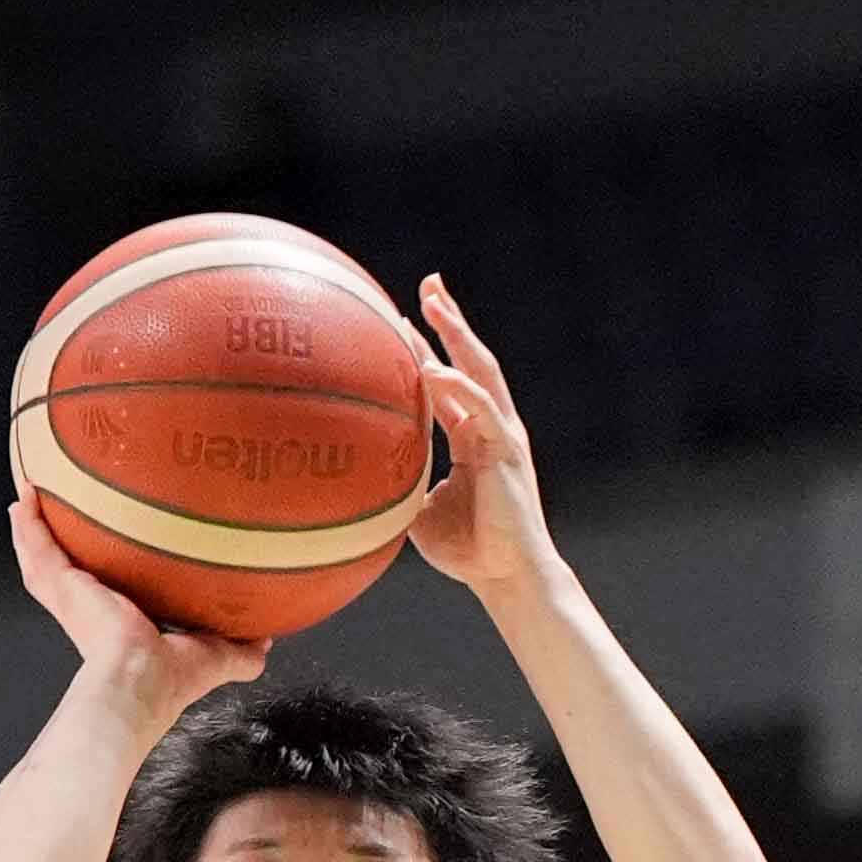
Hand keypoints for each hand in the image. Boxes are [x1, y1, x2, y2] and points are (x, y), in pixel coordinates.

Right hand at [6, 492, 265, 717]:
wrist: (139, 684)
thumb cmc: (170, 680)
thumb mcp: (215, 657)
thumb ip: (240, 651)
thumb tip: (267, 642)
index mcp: (123, 626)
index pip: (114, 593)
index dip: (112, 575)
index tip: (113, 552)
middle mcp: (93, 612)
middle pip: (74, 572)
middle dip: (68, 547)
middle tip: (61, 516)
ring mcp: (73, 600)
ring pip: (48, 560)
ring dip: (37, 530)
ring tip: (30, 498)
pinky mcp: (62, 590)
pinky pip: (39, 551)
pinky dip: (28, 528)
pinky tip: (23, 499)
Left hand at [408, 276, 553, 598]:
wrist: (506, 577)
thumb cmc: (466, 552)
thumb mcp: (418, 510)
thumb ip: (398, 481)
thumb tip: (353, 472)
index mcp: (471, 438)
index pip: (447, 382)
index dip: (425, 348)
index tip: (400, 318)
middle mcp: (490, 426)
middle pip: (470, 359)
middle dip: (450, 319)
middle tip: (429, 283)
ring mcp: (502, 433)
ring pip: (480, 369)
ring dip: (456, 332)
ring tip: (433, 300)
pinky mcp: (507, 449)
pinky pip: (481, 406)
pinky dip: (456, 385)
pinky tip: (431, 367)